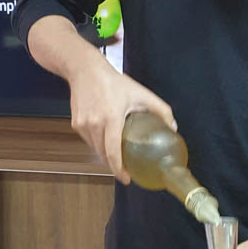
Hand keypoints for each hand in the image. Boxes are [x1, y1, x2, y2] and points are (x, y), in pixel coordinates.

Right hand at [69, 57, 175, 184]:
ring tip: (118, 155)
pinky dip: (98, 143)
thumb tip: (172, 127)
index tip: (127, 179)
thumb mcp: (140, 93)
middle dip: (115, 164)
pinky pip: (89, 141)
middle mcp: (94, 123)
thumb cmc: (113, 81)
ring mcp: (82, 124)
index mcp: (111, 117)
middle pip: (104, 154)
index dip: (119, 169)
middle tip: (126, 169)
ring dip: (106, 154)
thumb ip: (160, 109)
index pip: (112, 151)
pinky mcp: (75, 124)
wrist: (84, 69)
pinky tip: (106, 138)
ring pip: (96, 149)